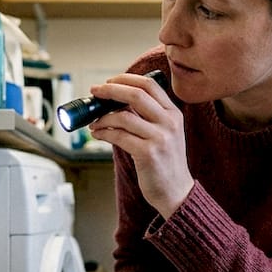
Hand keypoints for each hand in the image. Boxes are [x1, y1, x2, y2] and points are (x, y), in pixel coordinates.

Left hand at [87, 73, 191, 217]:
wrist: (176, 191)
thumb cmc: (164, 162)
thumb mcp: (164, 133)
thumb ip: (146, 116)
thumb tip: (115, 101)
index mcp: (174, 113)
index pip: (149, 85)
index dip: (126, 79)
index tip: (109, 81)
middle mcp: (170, 122)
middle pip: (136, 94)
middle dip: (110, 90)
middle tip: (95, 91)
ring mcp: (160, 138)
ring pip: (124, 117)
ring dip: (103, 117)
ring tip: (94, 122)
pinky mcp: (148, 153)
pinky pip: (119, 136)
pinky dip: (104, 133)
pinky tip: (98, 134)